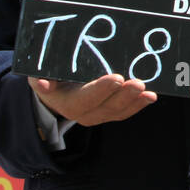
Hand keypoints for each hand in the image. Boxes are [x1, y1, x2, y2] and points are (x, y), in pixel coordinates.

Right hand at [28, 74, 155, 126]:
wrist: (56, 92)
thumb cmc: (50, 78)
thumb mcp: (39, 75)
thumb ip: (40, 78)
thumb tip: (43, 84)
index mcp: (68, 102)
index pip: (85, 99)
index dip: (101, 90)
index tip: (116, 78)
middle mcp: (84, 113)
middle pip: (107, 106)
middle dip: (124, 95)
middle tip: (138, 84)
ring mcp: (99, 114)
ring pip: (119, 111)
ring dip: (135, 102)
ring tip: (148, 93)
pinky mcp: (110, 112)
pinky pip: (125, 111)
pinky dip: (138, 105)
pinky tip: (150, 97)